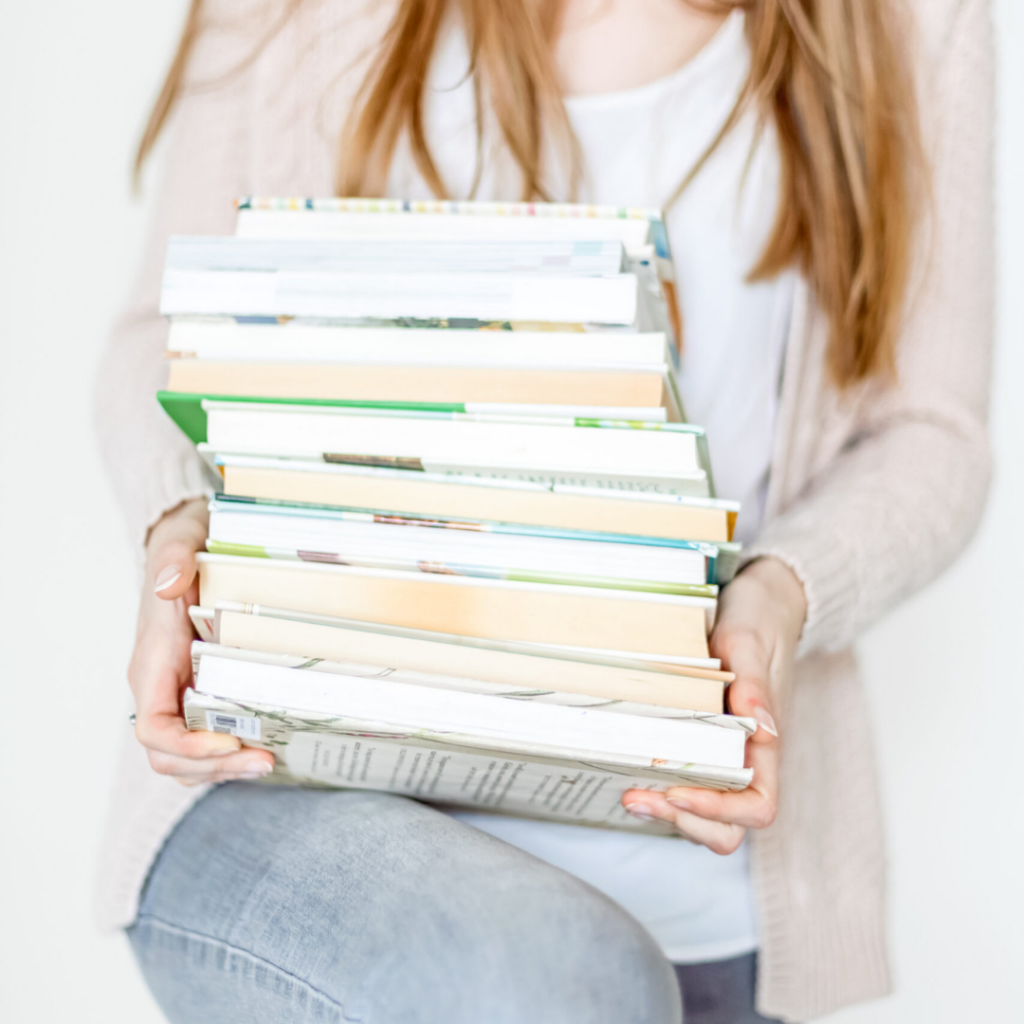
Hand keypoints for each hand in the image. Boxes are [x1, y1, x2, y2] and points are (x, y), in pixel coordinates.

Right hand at [128, 497, 274, 785]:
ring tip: (268, 762)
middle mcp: (160, 687)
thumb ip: (173, 561)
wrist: (186, 545)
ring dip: (223, 769)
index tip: (232, 741)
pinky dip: (230, 754)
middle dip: (214, 767)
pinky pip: (205, 739)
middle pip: (169, 754)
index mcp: (152, 664)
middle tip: (265, 761)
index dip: (188, 746)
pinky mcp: (199, 693)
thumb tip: (169, 582)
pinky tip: (267, 746)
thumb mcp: (180, 544)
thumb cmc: (182, 549)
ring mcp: (178, 694)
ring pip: (185, 757)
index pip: (153, 727)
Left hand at [621, 556, 805, 852]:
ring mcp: (727, 756)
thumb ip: (754, 683)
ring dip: (669, 813)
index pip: (758, 805)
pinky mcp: (704, 746)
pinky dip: (661, 790)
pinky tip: (627, 771)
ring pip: (705, 816)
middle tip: (634, 796)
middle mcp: (750, 760)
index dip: (720, 811)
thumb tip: (762, 727)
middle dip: (683, 821)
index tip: (678, 792)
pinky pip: (687, 785)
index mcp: (768, 744)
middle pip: (728, 827)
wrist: (762, 603)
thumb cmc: (759, 622)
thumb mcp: (750, 642)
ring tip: (627, 790)